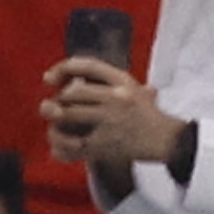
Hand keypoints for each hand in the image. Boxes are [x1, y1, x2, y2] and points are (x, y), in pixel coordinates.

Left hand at [42, 56, 176, 168]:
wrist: (166, 140)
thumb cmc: (148, 115)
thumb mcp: (137, 89)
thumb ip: (111, 83)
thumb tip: (74, 78)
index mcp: (123, 82)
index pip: (89, 66)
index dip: (64, 68)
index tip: (47, 77)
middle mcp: (115, 98)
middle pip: (74, 92)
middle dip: (57, 101)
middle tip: (48, 108)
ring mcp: (109, 122)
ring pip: (69, 116)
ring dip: (54, 123)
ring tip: (52, 129)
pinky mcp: (104, 145)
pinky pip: (73, 145)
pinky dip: (60, 147)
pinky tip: (57, 147)